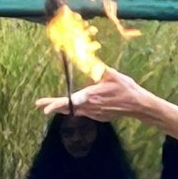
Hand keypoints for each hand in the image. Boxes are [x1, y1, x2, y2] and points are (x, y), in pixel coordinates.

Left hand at [35, 67, 154, 121]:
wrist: (138, 105)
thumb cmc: (126, 88)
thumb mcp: (112, 75)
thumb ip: (98, 68)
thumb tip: (87, 61)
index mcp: (91, 95)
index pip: (69, 102)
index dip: (55, 105)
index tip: (44, 109)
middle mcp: (90, 107)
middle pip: (67, 108)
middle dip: (53, 105)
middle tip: (39, 104)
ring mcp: (95, 113)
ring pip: (75, 111)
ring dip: (64, 107)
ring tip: (52, 105)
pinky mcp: (99, 117)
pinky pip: (85, 112)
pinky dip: (79, 108)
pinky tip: (78, 105)